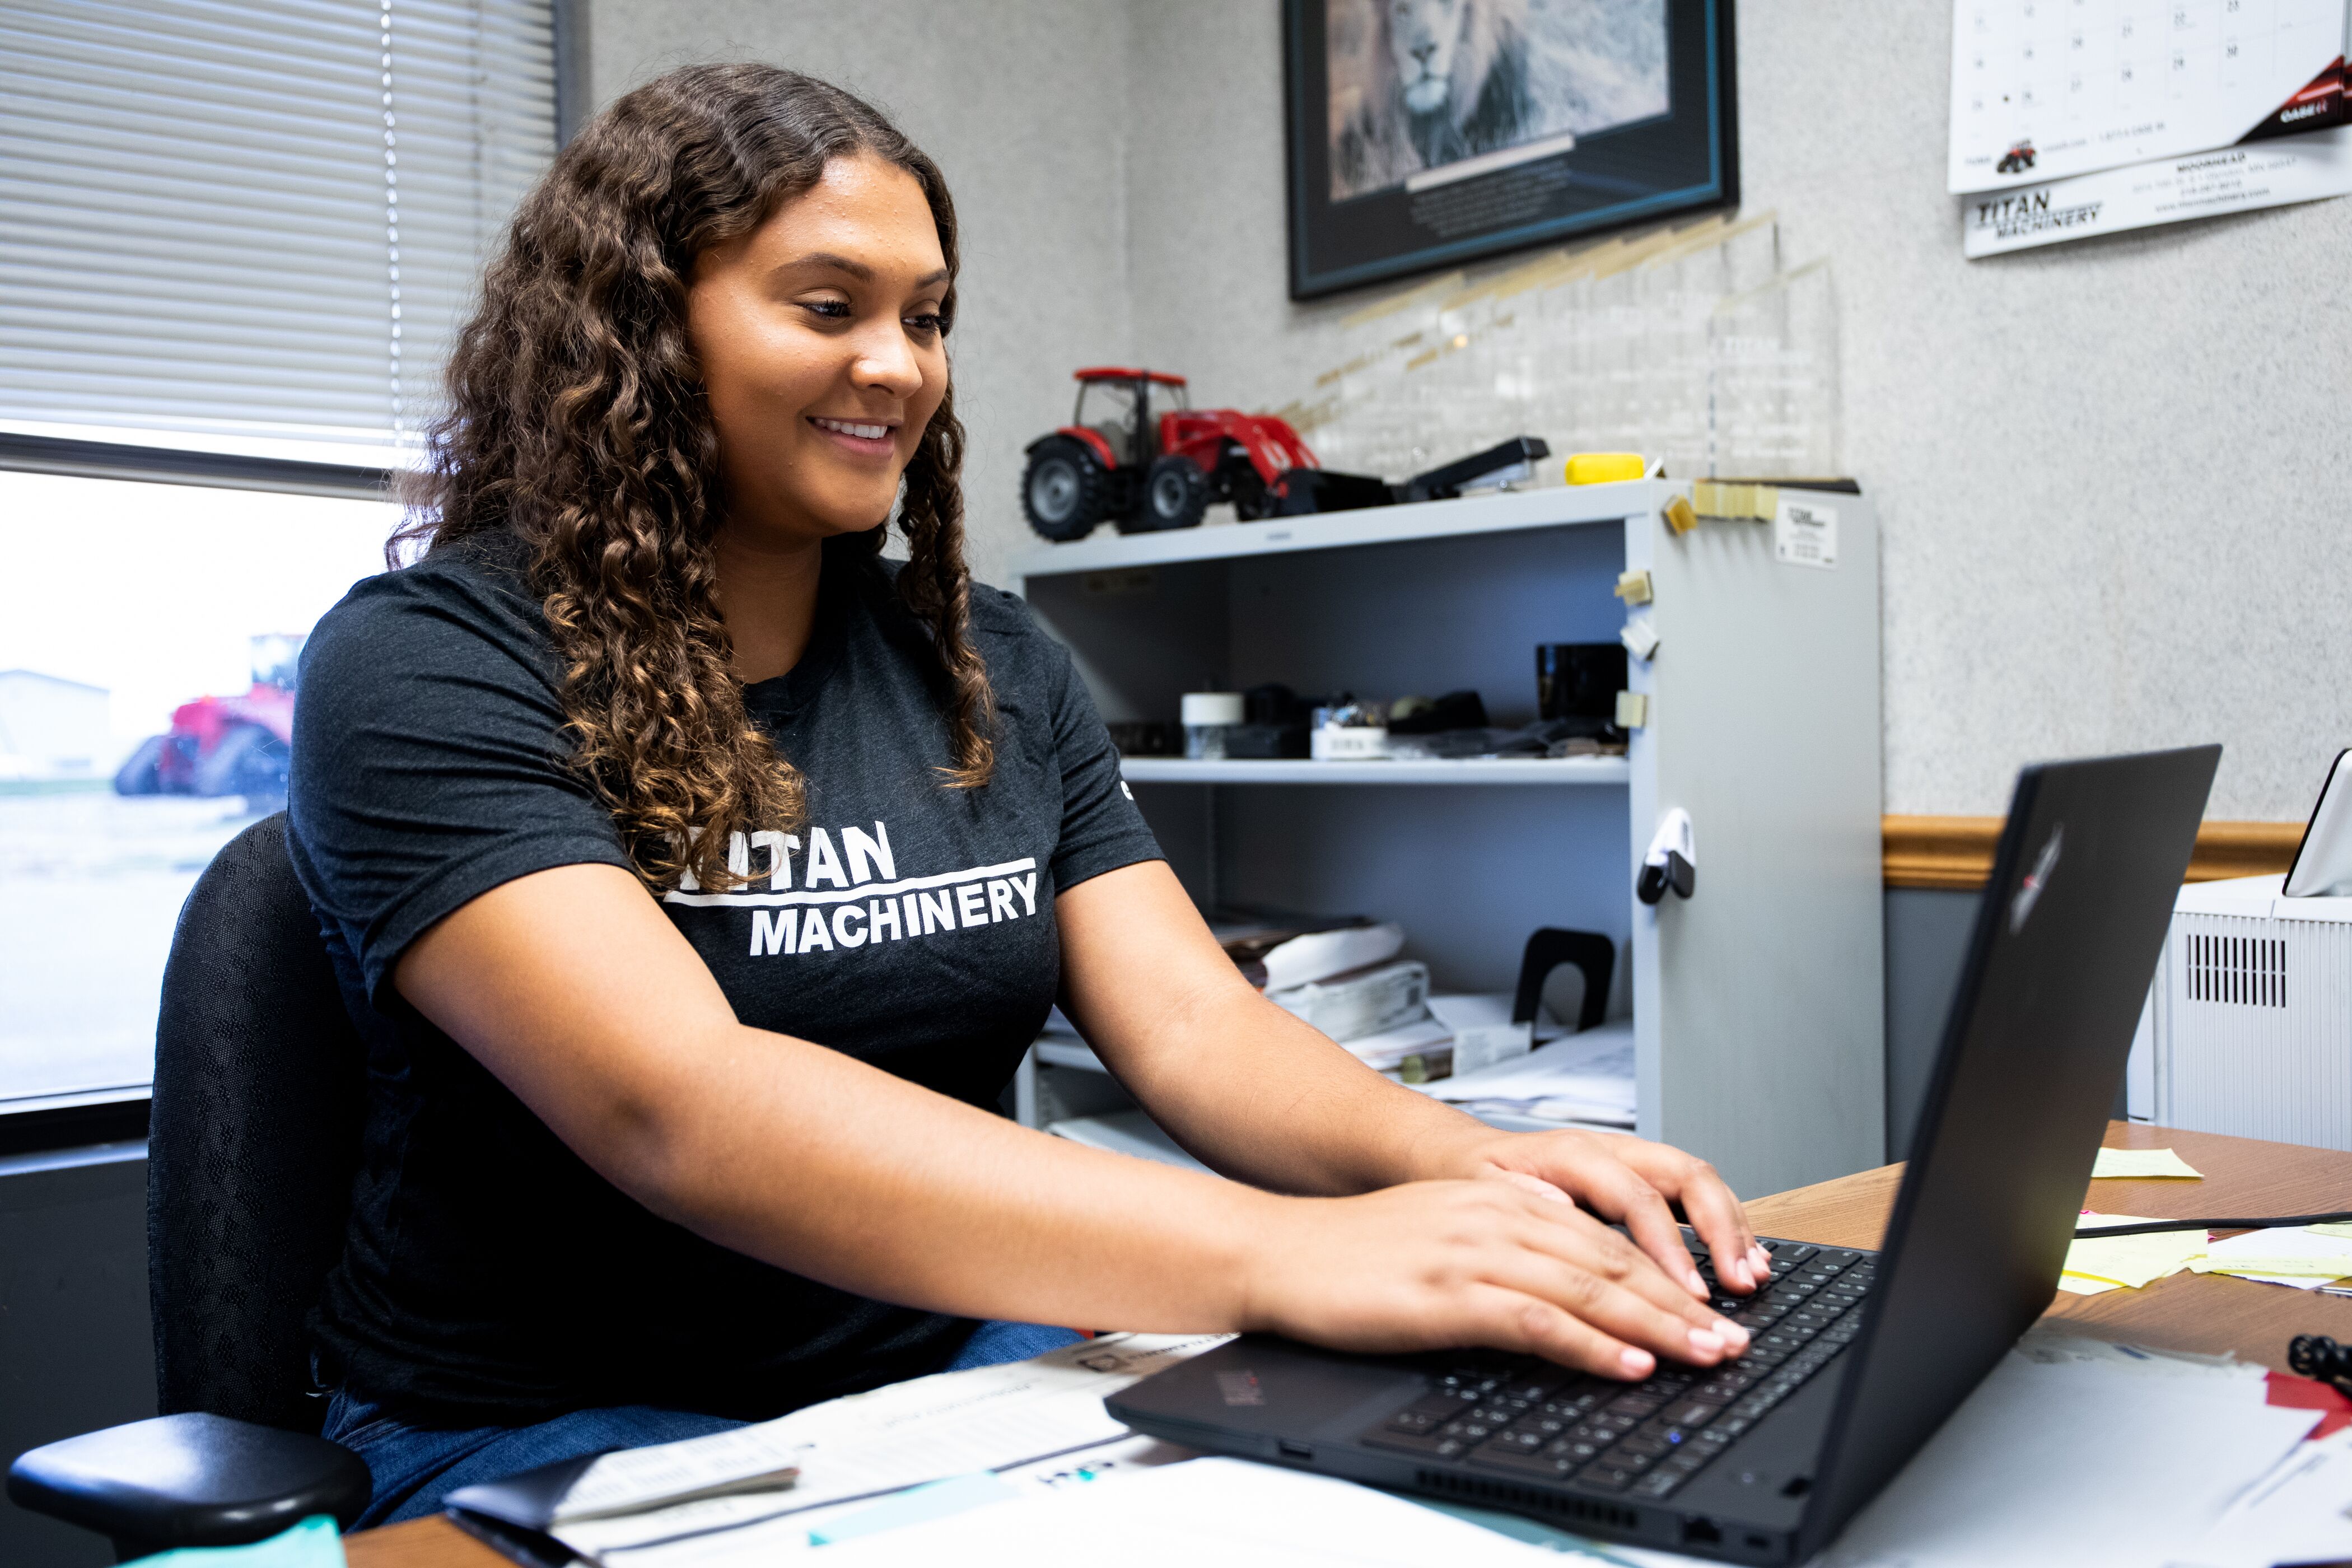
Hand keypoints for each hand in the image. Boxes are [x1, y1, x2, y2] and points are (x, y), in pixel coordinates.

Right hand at [1239, 1180, 1751, 1379]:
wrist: (1281, 1251)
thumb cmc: (1355, 1255)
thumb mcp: (1445, 1237)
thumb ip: (1507, 1249)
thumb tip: (1567, 1287)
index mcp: (1503, 1201)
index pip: (1607, 1240)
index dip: (1669, 1277)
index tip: (1712, 1313)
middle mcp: (1499, 1217)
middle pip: (1614, 1262)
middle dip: (1683, 1305)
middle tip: (1732, 1342)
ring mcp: (1475, 1253)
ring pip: (1590, 1287)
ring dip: (1658, 1326)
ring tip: (1706, 1356)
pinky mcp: (1449, 1293)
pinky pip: (1537, 1320)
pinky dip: (1590, 1345)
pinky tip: (1627, 1364)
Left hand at [1447, 1129, 1767, 1299]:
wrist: (1456, 1157)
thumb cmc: (1468, 1178)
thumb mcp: (1478, 1191)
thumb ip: (1520, 1200)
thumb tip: (1563, 1214)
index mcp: (1572, 1153)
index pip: (1637, 1197)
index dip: (1668, 1247)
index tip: (1687, 1294)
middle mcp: (1610, 1151)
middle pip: (1685, 1176)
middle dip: (1721, 1230)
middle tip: (1739, 1284)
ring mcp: (1629, 1163)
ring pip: (1698, 1183)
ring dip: (1732, 1229)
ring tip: (1752, 1277)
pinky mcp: (1638, 1183)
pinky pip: (1692, 1198)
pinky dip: (1722, 1229)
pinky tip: (1740, 1263)